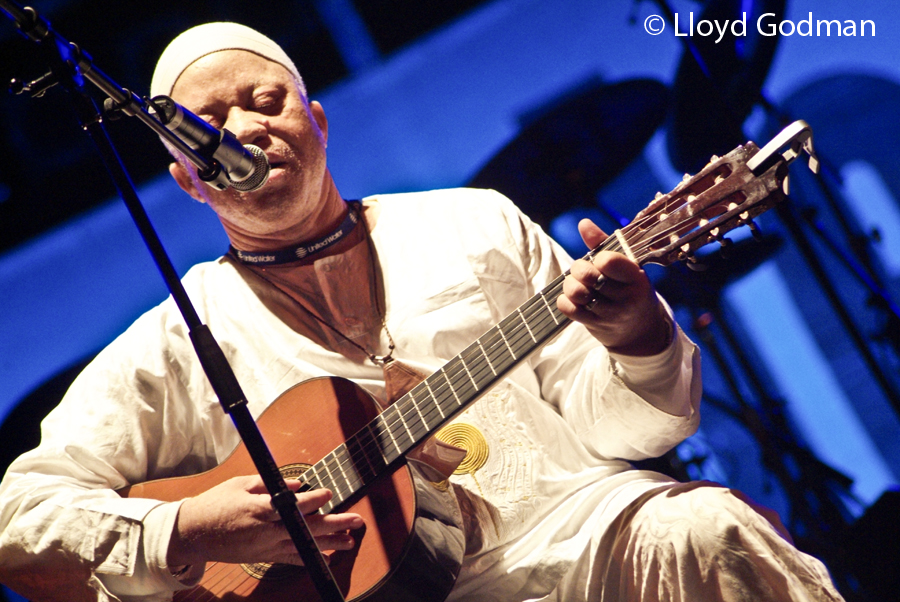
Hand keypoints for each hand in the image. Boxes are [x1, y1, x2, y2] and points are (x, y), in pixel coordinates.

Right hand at [167, 475, 363, 566]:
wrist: (193, 532)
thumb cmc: (216, 503)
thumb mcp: (241, 483)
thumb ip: (272, 484)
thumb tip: (299, 484)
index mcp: (258, 508)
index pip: (292, 506)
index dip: (313, 500)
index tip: (329, 494)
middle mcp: (265, 530)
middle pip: (305, 528)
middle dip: (334, 524)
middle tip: (356, 520)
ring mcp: (265, 546)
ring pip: (302, 545)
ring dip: (329, 543)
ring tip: (350, 541)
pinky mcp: (263, 556)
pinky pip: (290, 558)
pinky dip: (309, 557)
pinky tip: (327, 557)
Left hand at [557, 219, 671, 355]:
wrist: (640, 329)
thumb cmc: (629, 288)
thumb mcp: (626, 266)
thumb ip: (603, 243)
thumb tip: (583, 223)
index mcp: (636, 277)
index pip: (608, 261)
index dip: (598, 258)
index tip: (601, 261)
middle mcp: (625, 297)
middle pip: (588, 276)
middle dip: (578, 269)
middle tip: (582, 270)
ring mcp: (610, 314)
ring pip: (577, 293)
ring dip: (570, 284)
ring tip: (576, 283)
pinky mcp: (595, 325)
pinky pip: (569, 309)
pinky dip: (565, 300)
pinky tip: (573, 298)